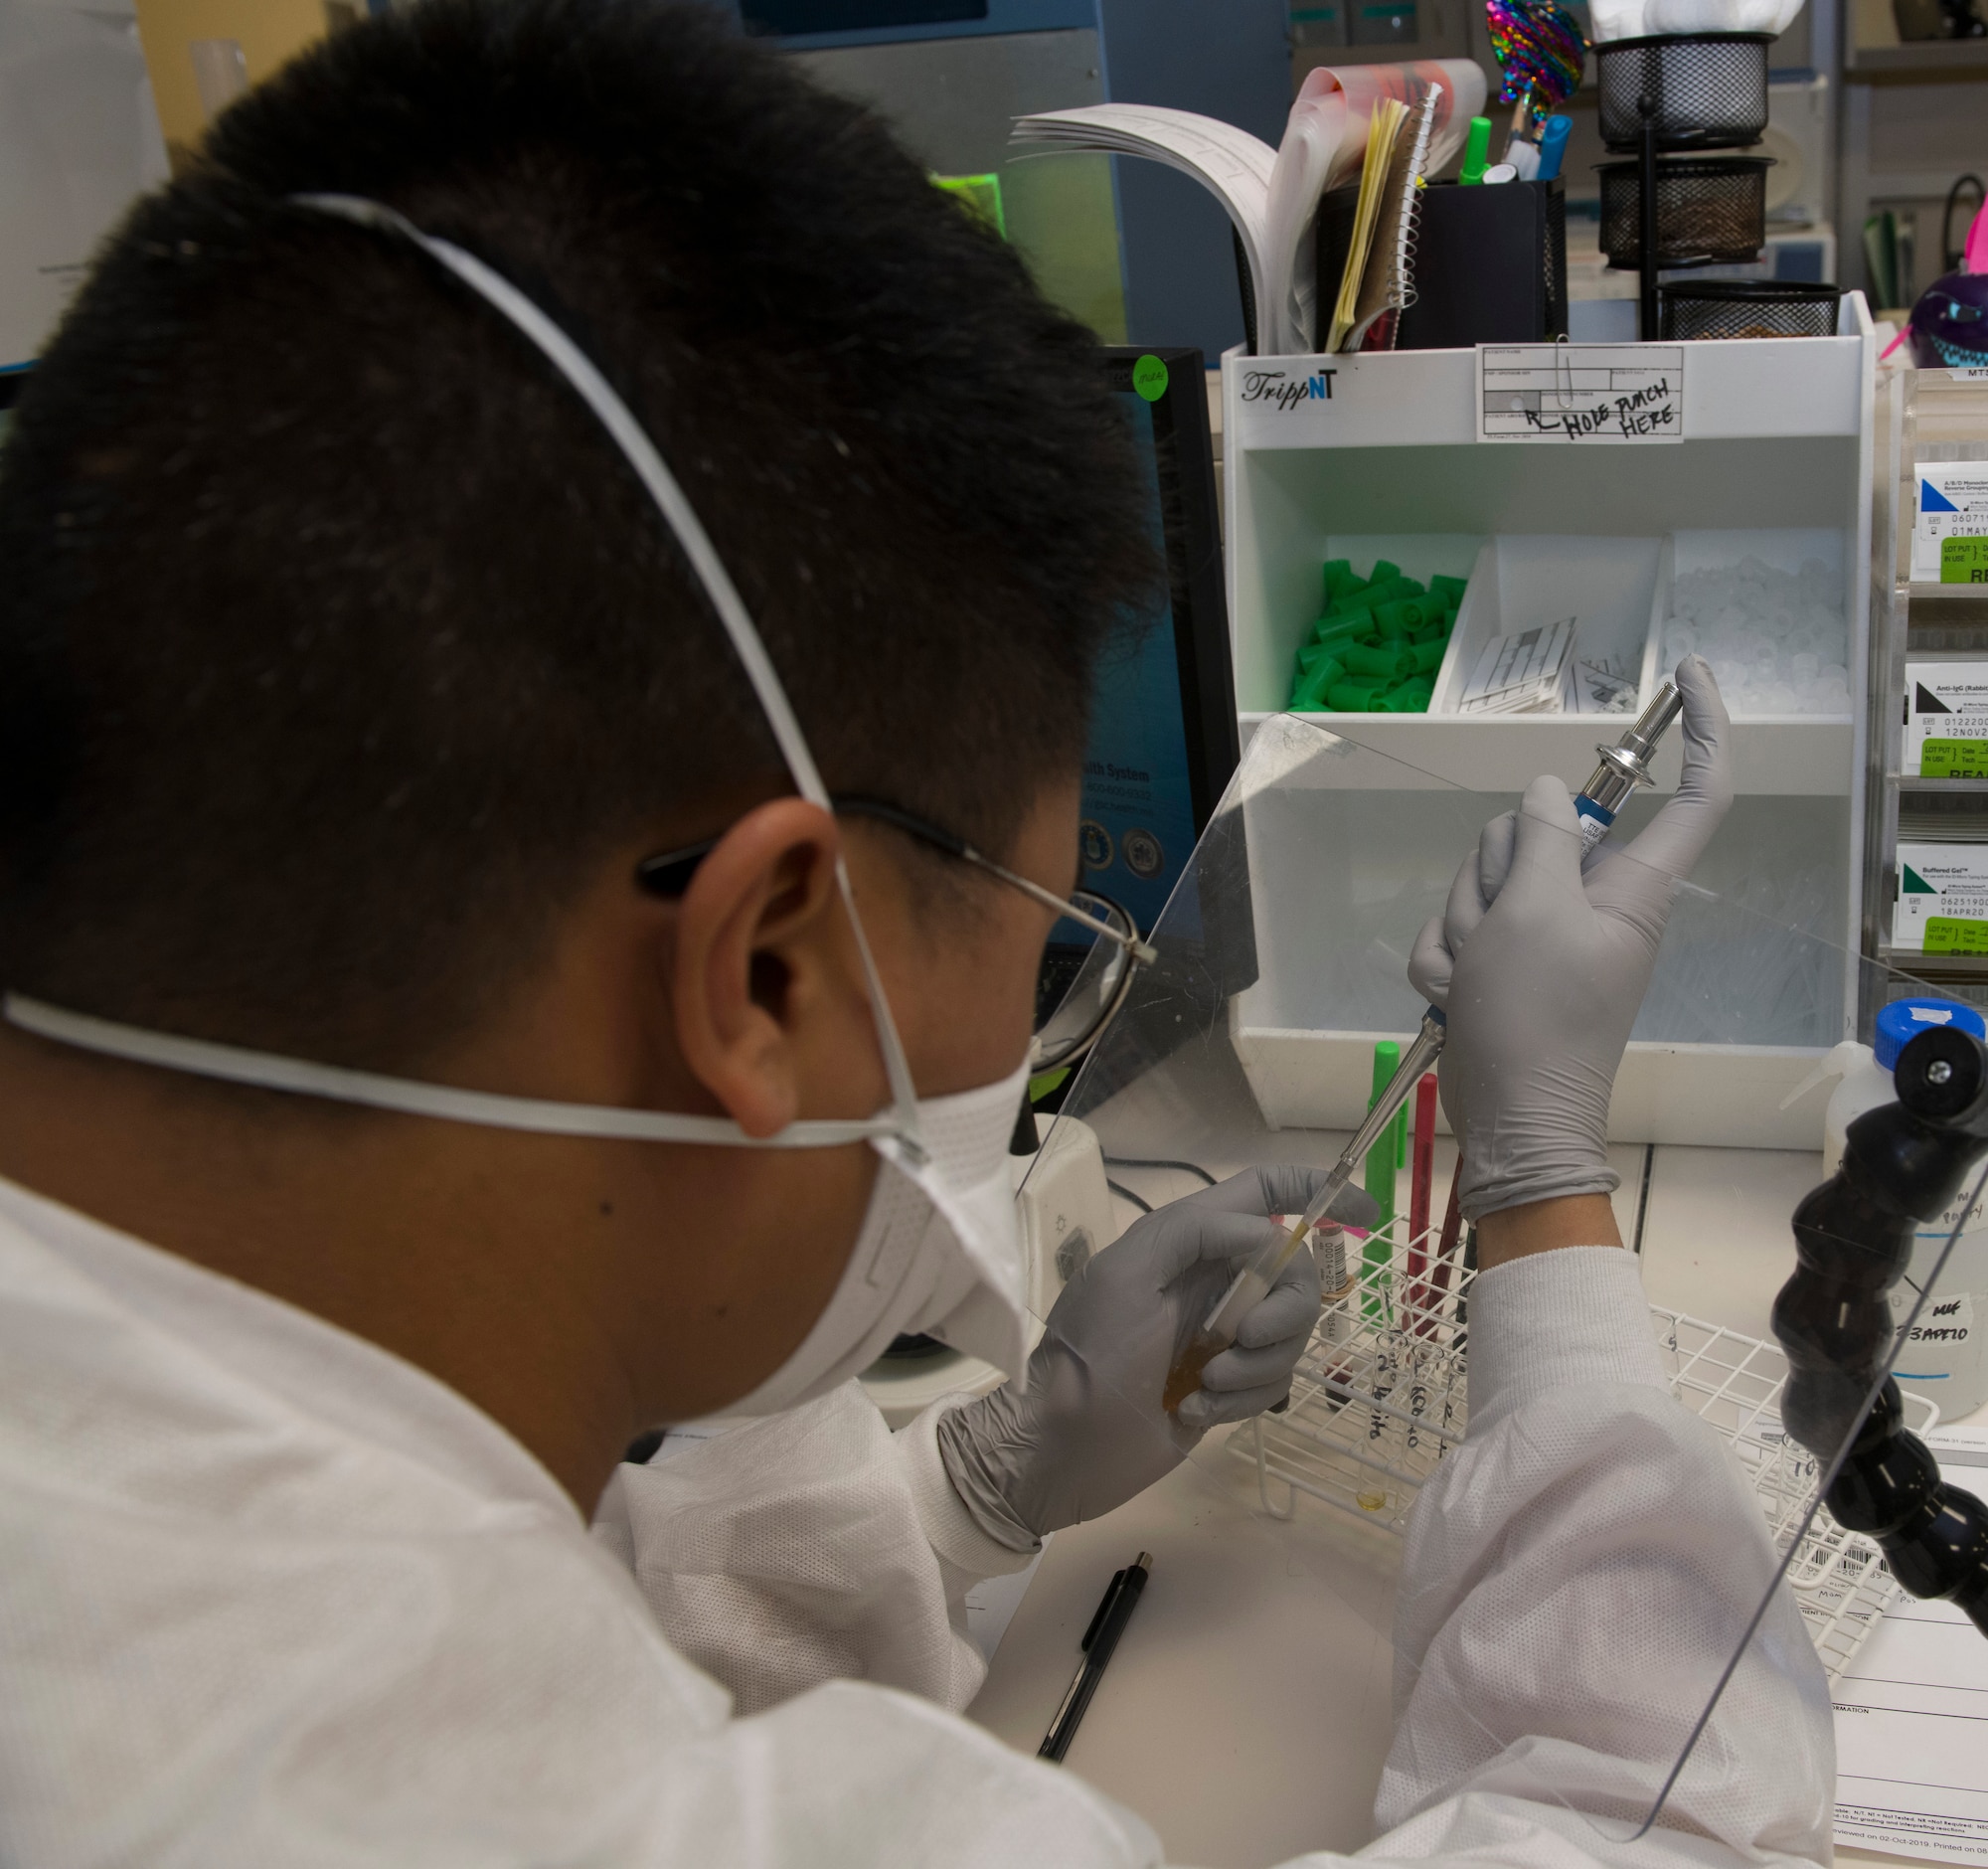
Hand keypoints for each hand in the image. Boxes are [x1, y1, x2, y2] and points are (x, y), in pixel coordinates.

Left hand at [936, 1165, 1378, 1547]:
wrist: (1062, 1447)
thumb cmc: (1088, 1351)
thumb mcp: (1127, 1272)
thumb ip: (1196, 1233)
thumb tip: (1267, 1234)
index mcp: (1189, 1241)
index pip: (1264, 1194)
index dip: (1318, 1192)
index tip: (1367, 1215)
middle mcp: (1214, 1281)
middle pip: (1296, 1275)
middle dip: (1281, 1311)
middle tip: (1240, 1338)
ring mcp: (1225, 1337)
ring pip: (1291, 1336)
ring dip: (1255, 1365)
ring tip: (1202, 1384)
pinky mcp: (1229, 1388)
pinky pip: (1272, 1384)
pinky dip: (1240, 1400)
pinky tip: (1194, 1411)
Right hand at [1407, 656, 1732, 1222]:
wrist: (1509, 1119)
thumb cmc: (1538, 1018)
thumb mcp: (1535, 913)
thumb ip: (1542, 839)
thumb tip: (1550, 795)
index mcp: (1633, 885)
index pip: (1694, 793)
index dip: (1702, 729)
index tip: (1688, 673)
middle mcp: (1594, 900)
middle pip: (1539, 830)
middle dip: (1495, 874)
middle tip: (1501, 929)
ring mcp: (1546, 932)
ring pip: (1486, 879)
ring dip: (1464, 926)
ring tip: (1479, 976)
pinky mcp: (1504, 962)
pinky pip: (1458, 930)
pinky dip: (1446, 962)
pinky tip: (1459, 995)